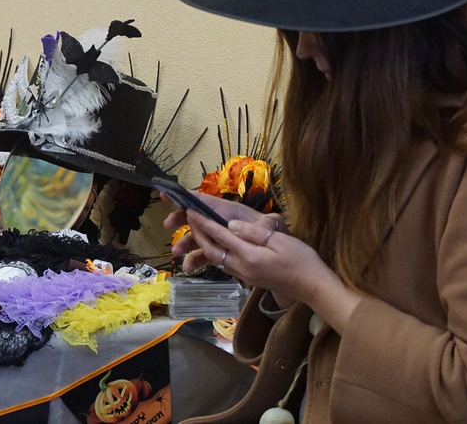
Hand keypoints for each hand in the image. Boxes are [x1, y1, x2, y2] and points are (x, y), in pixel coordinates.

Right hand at [164, 194, 285, 258]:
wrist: (299, 272)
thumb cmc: (286, 245)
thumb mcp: (275, 231)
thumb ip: (258, 227)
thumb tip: (234, 226)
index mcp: (235, 214)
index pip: (208, 201)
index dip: (188, 196)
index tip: (169, 194)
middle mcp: (227, 223)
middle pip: (199, 217)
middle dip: (181, 219)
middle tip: (167, 224)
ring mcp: (226, 239)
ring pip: (201, 237)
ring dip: (187, 242)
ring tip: (177, 252)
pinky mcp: (228, 252)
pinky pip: (208, 253)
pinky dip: (197, 258)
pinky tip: (188, 268)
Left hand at [182, 210, 362, 333]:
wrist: (312, 287)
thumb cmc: (301, 260)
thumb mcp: (280, 242)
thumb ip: (254, 234)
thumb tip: (230, 225)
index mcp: (249, 256)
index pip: (220, 236)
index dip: (203, 223)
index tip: (191, 210)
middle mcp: (241, 267)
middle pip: (212, 249)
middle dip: (198, 232)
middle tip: (189, 216)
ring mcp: (243, 274)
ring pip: (215, 258)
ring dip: (203, 243)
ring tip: (196, 229)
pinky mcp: (247, 277)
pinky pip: (223, 264)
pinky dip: (214, 252)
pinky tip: (213, 245)